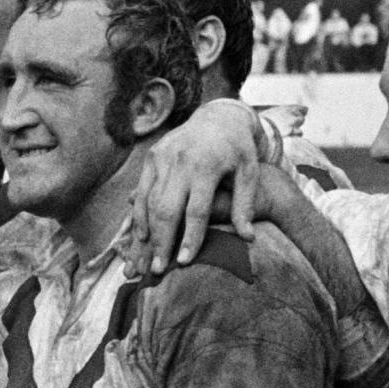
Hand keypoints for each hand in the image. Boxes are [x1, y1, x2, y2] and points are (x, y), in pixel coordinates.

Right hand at [125, 98, 264, 275]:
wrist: (218, 117)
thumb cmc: (238, 150)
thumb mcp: (250, 173)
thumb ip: (245, 205)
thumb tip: (248, 238)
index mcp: (206, 166)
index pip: (196, 211)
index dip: (190, 238)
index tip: (184, 263)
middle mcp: (180, 161)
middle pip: (166, 209)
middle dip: (161, 242)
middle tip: (158, 270)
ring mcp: (162, 157)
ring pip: (149, 202)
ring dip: (146, 233)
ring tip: (146, 260)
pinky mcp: (152, 157)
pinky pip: (141, 191)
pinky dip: (139, 215)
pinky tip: (141, 236)